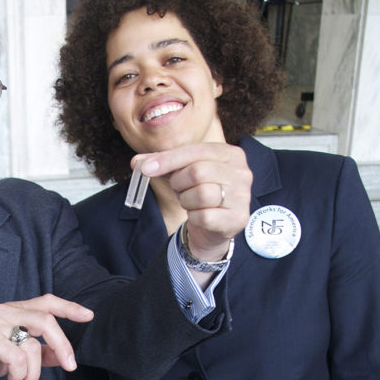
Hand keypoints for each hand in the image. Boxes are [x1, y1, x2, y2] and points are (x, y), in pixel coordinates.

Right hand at [0, 295, 93, 379]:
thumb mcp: (14, 355)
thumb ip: (38, 352)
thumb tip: (63, 356)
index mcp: (12, 312)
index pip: (46, 302)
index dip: (69, 308)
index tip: (88, 316)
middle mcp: (5, 312)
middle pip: (46, 320)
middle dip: (62, 345)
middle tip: (70, 366)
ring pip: (32, 344)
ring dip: (34, 372)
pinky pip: (17, 357)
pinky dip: (19, 374)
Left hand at [131, 142, 251, 260]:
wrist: (213, 228)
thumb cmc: (199, 194)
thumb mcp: (181, 174)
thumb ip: (160, 164)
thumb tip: (136, 162)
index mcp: (231, 154)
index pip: (195, 151)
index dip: (168, 160)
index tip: (146, 168)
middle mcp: (242, 172)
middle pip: (198, 172)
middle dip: (179, 183)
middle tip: (179, 190)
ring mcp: (243, 196)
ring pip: (202, 194)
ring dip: (186, 200)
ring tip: (190, 202)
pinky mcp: (238, 218)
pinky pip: (205, 216)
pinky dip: (194, 217)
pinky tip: (197, 216)